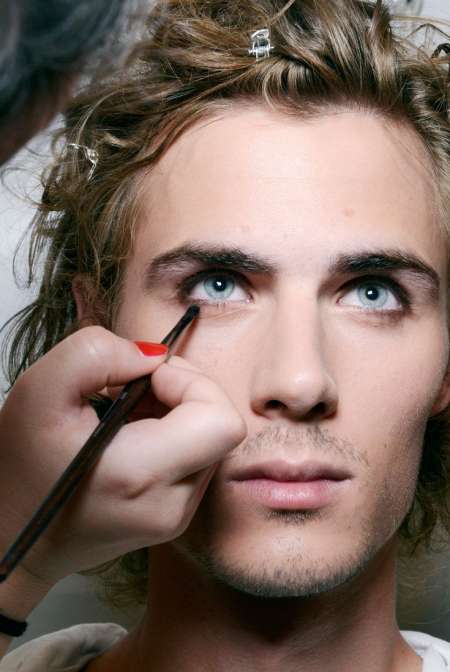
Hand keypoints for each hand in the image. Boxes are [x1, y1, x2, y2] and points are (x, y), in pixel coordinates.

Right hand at [0, 326, 245, 588]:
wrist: (11, 537)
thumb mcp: (41, 391)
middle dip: (183, 391)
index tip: (143, 379)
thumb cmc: (19, 467)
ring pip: (213, 440)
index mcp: (141, 475)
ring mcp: (177, 516)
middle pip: (222, 426)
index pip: (222, 420)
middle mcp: (172, 505)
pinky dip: (174, 434)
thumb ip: (98, 353)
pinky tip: (132, 434)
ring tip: (127, 413)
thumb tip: (154, 355)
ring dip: (179, 411)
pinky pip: (198, 458)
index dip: (190, 382)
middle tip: (133, 389)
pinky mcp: (175, 517)